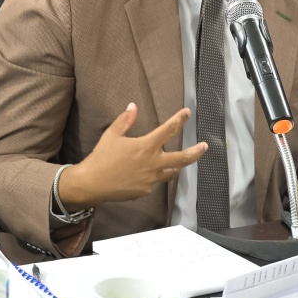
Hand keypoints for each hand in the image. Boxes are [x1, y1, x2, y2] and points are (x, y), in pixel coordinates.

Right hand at [58, 104, 204, 207]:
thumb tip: (133, 106)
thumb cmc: (102, 157)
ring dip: (176, 166)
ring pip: (170, 172)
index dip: (179, 120)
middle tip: (204, 147)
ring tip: (180, 163)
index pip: (168, 130)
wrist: (92, 184)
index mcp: (146, 146)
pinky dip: (154, 176)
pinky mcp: (145, 190)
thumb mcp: (111, 135)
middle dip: (195, 152)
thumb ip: (125, 120)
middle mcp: (153, 163)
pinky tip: (147, 174)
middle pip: (181, 158)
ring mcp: (151, 179)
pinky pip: (154, 182)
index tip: (187, 113)